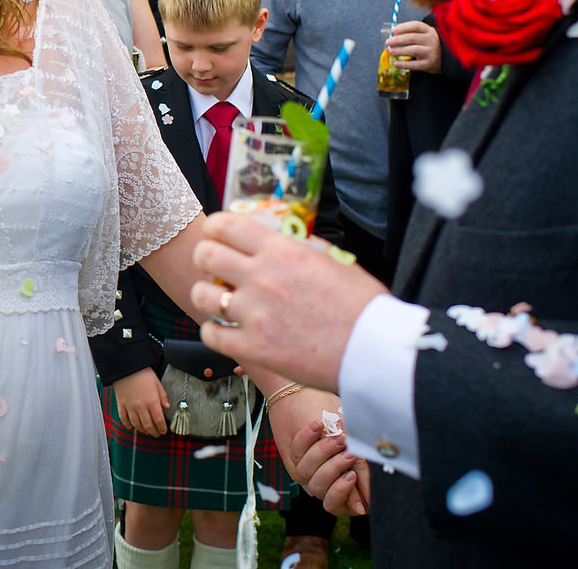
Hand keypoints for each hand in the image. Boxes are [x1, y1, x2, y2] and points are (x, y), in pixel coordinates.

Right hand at [112, 369, 169, 436]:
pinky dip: (127, 424)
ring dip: (142, 430)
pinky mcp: (121, 404)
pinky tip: (131, 426)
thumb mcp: (157, 383)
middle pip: (148, 425)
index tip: (163, 431)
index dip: (162, 428)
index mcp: (151, 401)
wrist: (126, 366)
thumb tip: (167, 407)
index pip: (159, 420)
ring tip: (146, 431)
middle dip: (153, 432)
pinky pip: (123, 418)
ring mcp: (130, 406)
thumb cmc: (142, 372)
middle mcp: (141, 406)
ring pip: (136, 424)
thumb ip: (162, 396)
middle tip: (156, 434)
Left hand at [189, 212, 387, 390]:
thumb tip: (279, 235)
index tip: (216, 237)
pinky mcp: (254, 348)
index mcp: (282, 250)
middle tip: (216, 269)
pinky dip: (214, 331)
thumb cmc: (363, 306)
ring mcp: (255, 314)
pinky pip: (211, 334)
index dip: (214, 229)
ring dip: (208, 295)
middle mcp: (263, 277)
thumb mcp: (334, 259)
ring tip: (220, 301)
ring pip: (202, 294)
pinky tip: (226, 330)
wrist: (376, 351)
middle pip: (205, 255)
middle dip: (206, 259)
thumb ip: (300, 245)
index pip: (224, 225)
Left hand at [280, 405, 370, 516]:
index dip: (347, 497)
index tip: (352, 475)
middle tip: (348, 452)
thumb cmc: (340, 416)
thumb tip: (366, 503)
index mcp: (342, 482)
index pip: (342, 506)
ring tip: (336, 436)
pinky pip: (298, 455)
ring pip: (309, 476)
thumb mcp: (355, 442)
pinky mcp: (292, 456)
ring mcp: (307, 469)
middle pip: (324, 493)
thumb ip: (361, 471)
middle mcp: (324, 479)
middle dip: (336, 470)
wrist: (308, 393)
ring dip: (323, 454)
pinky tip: (317, 425)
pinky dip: (308, 439)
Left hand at [387, 19, 441, 72]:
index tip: (393, 30)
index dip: (404, 27)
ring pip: (413, 50)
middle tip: (388, 42)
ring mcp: (431, 52)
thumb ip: (410, 34)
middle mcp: (431, 40)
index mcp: (429, 31)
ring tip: (390, 51)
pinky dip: (404, 64)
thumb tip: (392, 35)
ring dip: (400, 50)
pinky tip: (396, 63)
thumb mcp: (423, 36)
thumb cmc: (427, 44)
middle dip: (398, 40)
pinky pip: (415, 64)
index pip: (416, 26)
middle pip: (412, 37)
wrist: (443, 58)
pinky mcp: (429, 64)